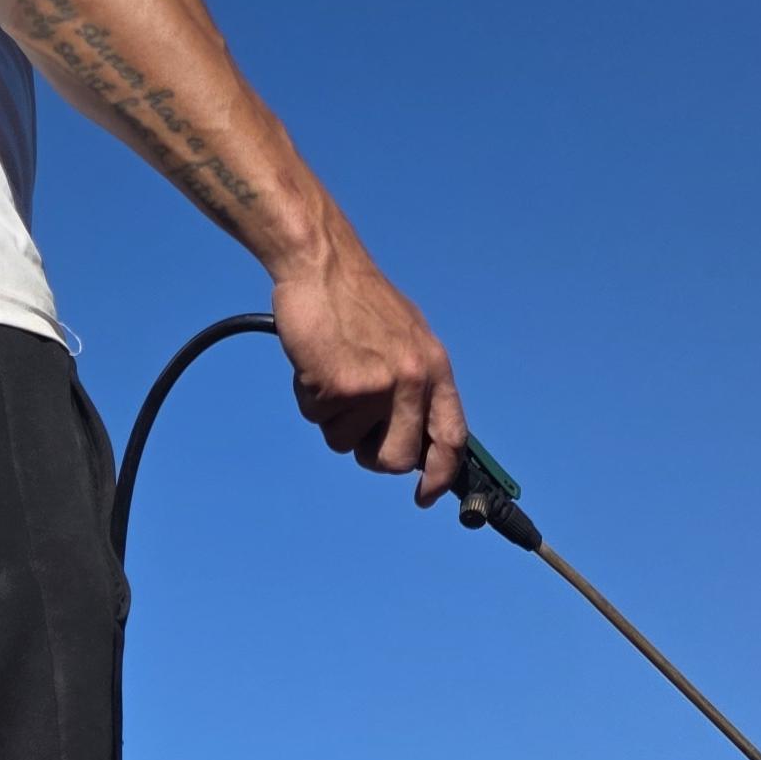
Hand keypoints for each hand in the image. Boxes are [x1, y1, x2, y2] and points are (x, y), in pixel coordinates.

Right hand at [273, 228, 467, 504]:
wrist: (321, 264)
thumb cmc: (357, 300)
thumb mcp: (406, 339)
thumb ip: (416, 387)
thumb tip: (416, 442)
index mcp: (435, 368)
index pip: (452, 437)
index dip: (442, 475)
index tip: (426, 495)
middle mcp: (413, 380)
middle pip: (395, 460)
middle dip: (370, 452)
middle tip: (354, 420)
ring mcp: (378, 386)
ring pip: (347, 444)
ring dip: (332, 418)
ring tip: (331, 369)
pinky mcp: (340, 387)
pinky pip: (318, 420)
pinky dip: (309, 398)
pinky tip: (314, 362)